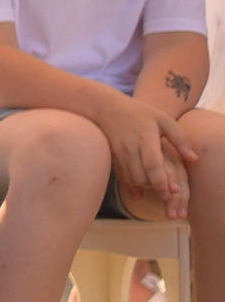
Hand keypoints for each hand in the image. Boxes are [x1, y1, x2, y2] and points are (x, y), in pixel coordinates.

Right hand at [97, 93, 196, 216]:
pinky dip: (131, 184)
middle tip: (167, 193)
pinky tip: (139, 189)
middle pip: (140, 175)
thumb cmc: (141, 113)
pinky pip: (121, 176)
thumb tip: (193, 159)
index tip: (171, 193)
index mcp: (145, 138)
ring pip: (130, 178)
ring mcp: (118, 153)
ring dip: (143, 185)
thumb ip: (180, 139)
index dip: (161, 181)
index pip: (152, 164)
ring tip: (154, 185)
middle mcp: (129, 147)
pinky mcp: (112, 157)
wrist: (107, 108)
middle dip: (153, 187)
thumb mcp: (164, 120)